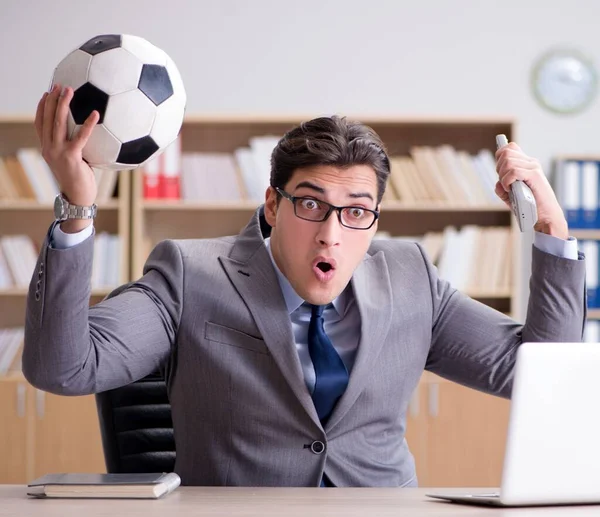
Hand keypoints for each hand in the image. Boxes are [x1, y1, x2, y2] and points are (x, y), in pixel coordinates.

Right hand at [35, 83, 98, 207]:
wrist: (78, 197)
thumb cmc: (79, 180)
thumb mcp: (74, 161)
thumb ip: (76, 147)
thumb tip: (90, 135)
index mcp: (47, 148)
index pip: (40, 124)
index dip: (42, 107)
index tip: (46, 93)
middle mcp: (49, 148)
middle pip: (47, 119)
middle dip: (52, 99)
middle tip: (58, 85)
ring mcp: (58, 152)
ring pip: (58, 123)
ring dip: (63, 105)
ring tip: (70, 90)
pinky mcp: (71, 157)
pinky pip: (80, 137)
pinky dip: (87, 124)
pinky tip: (95, 113)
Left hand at [495, 142, 567, 239]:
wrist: (545, 217)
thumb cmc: (530, 207)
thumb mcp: (511, 197)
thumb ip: (502, 189)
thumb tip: (497, 183)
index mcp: (526, 164)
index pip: (510, 148)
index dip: (499, 155)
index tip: (499, 170)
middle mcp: (530, 163)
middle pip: (506, 153)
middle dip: (499, 168)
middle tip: (505, 182)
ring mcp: (533, 168)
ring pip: (508, 162)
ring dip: (503, 176)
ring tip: (508, 188)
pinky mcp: (534, 175)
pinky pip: (513, 172)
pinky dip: (507, 181)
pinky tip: (510, 189)